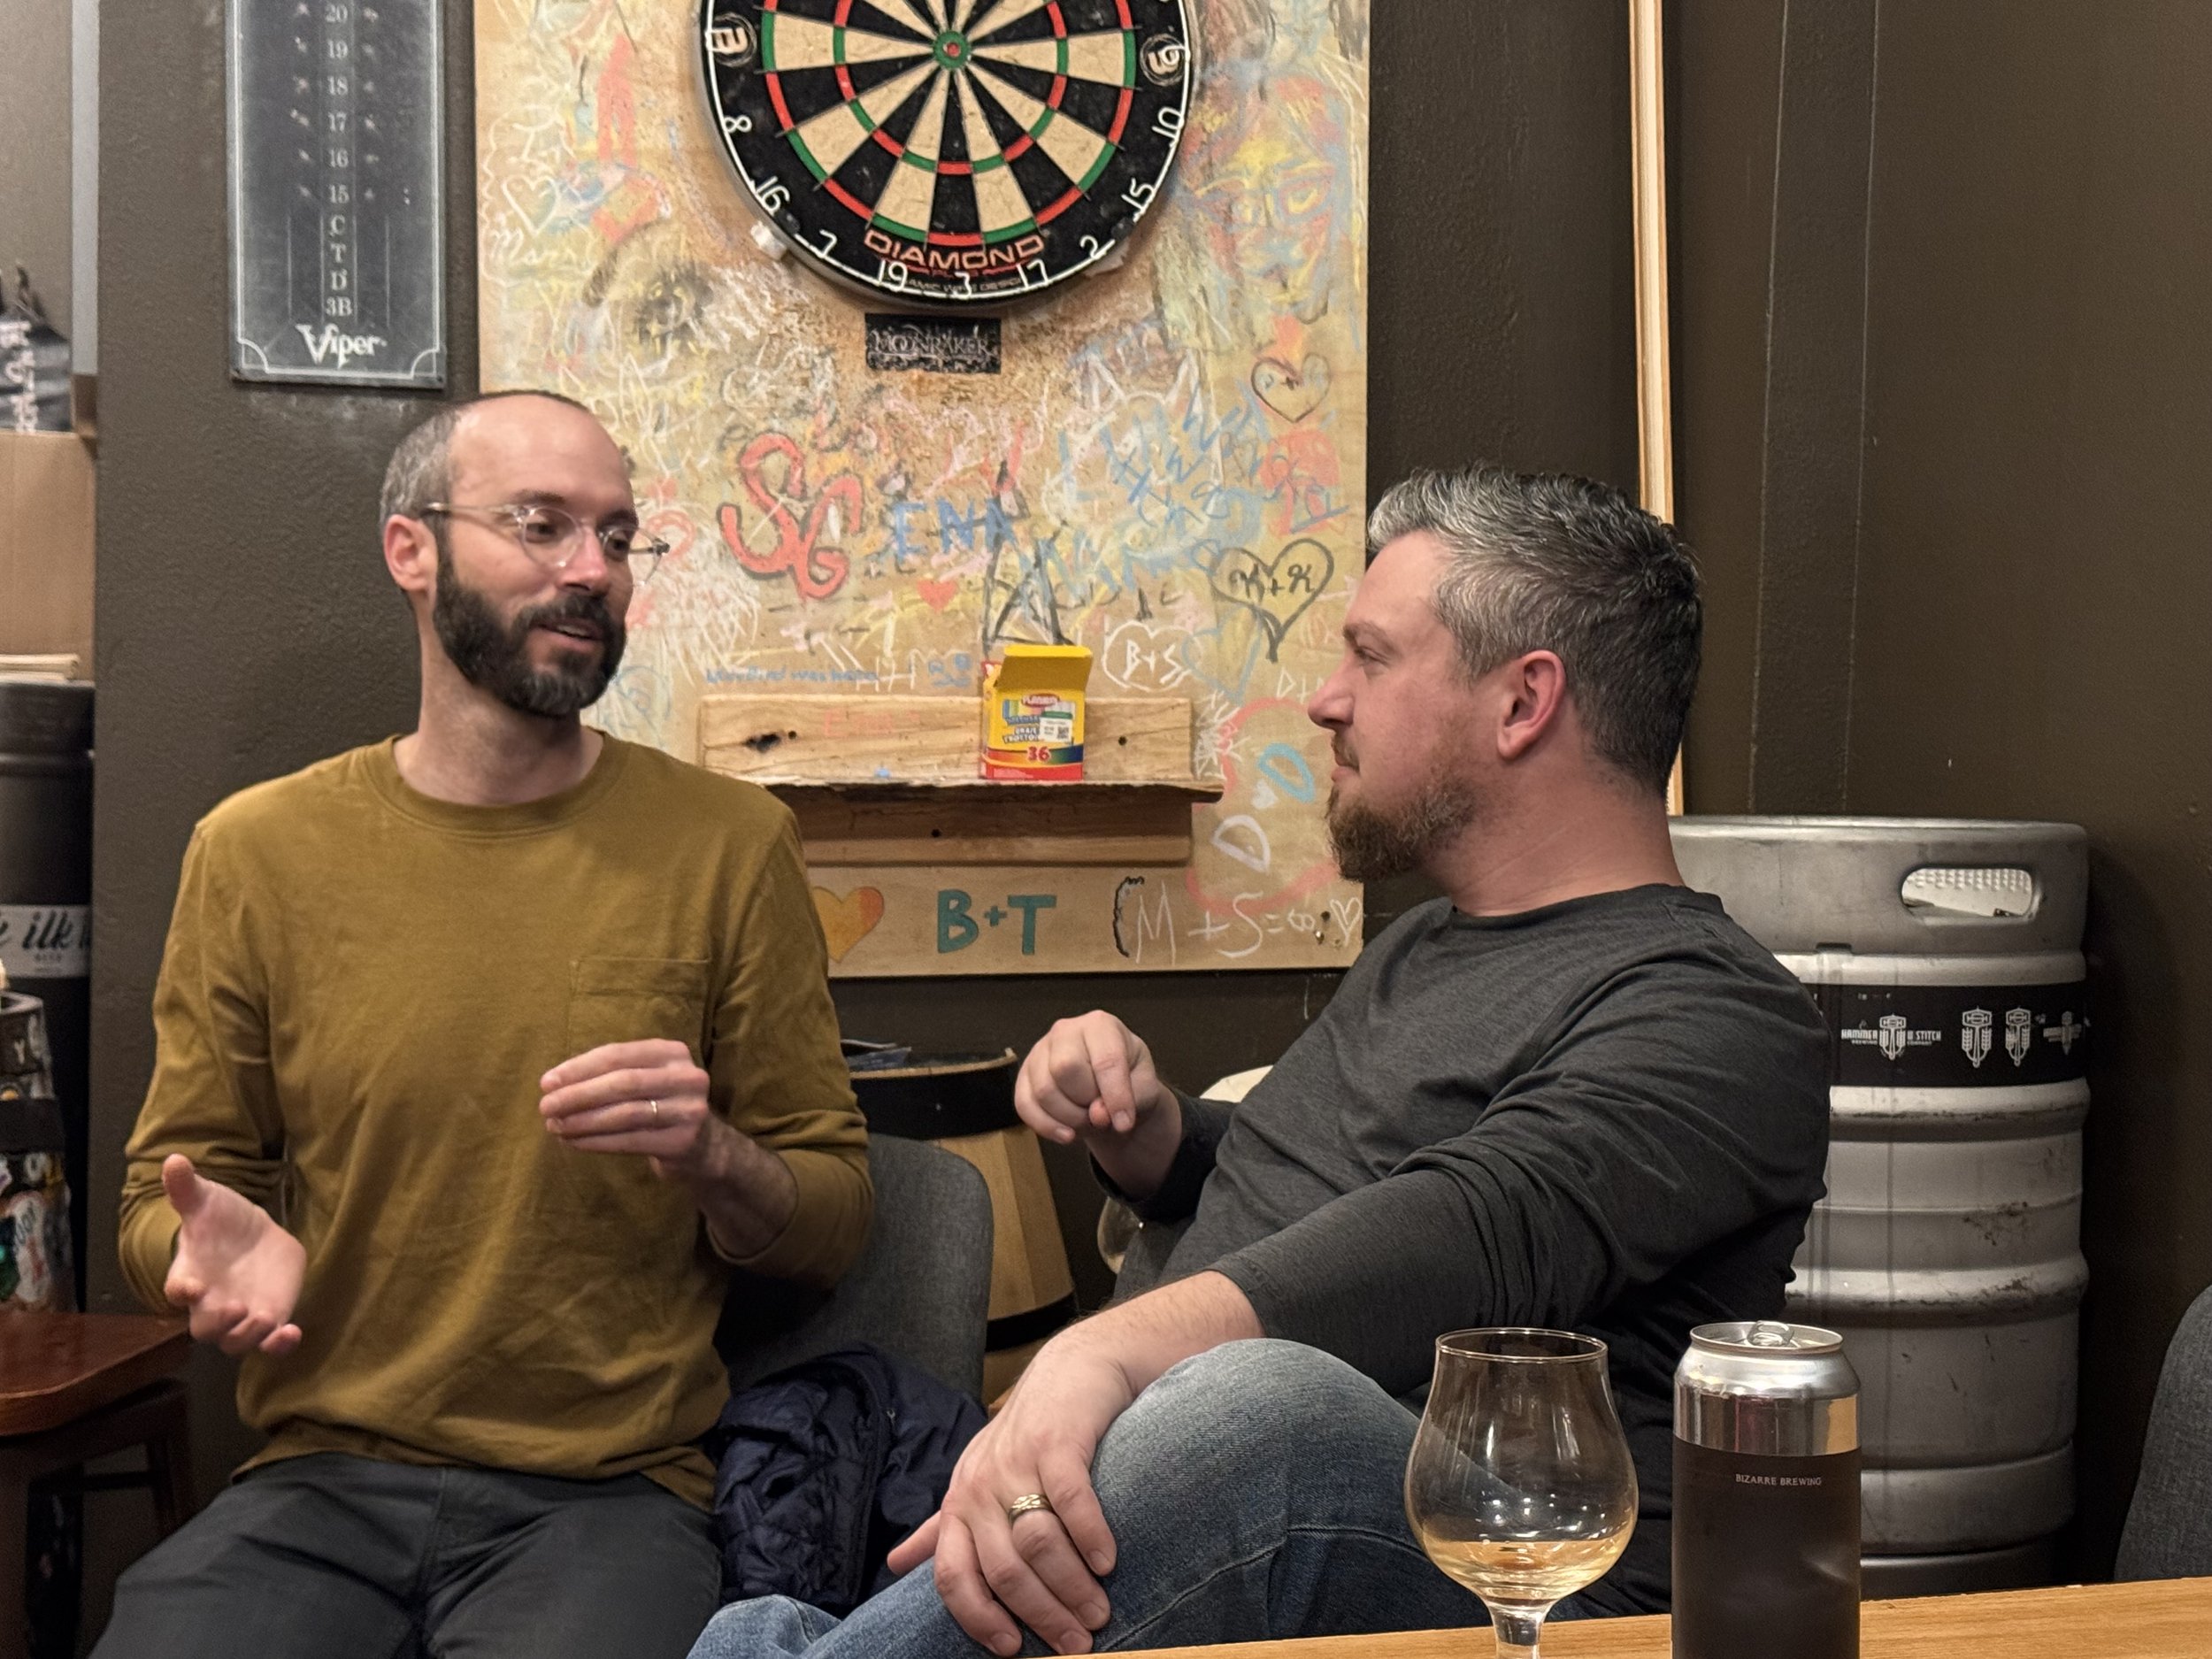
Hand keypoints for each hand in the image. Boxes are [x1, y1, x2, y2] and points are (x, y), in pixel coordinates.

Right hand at [162, 1154, 304, 1355]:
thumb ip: (188, 1188)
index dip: (181, 1292)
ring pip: (237, 1342)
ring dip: (249, 1335)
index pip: (176, 1290)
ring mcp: (241, 1315)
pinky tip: (292, 1333)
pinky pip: (270, 1344)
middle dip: (217, 1324)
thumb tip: (173, 1160)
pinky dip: (279, 1345)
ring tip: (266, 1320)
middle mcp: (210, 1303)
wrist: (256, 1235)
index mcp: (189, 1275)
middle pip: (205, 1329)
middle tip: (233, 1308)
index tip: (189, 1288)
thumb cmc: (222, 1220)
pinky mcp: (270, 1318)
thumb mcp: (207, 1200)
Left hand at [540, 1039, 718, 1179]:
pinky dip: (596, 1141)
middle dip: (578, 1095)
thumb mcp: (644, 1078)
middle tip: (545, 1106)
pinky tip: (574, 1142)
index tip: (546, 1082)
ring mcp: (689, 1110)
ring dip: (583, 1121)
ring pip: (625, 1113)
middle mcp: (687, 1077)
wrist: (702, 1145)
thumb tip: (554, 1084)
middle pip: (622, 1083)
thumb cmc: (658, 1103)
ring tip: (555, 1126)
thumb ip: (609, 1074)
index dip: (579, 1068)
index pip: (619, 1055)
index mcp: (673, 1052)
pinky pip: (630, 1140)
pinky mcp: (682, 1141)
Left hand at [886, 1332, 1134, 1655]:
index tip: (1014, 1649)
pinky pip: (1071, 1501)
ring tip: (1099, 1610)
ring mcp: (1017, 1461)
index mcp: (959, 1504)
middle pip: (1004, 1570)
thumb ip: (941, 1525)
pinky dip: (1090, 1537)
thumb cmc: (1027, 1433)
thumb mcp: (978, 1476)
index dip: (979, 1619)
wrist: (1073, 1369)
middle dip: (1043, 1614)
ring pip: (1038, 1542)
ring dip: (1072, 1585)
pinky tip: (1107, 1561)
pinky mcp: (1056, 1441)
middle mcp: (980, 1485)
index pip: (953, 1577)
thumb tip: (895, 1562)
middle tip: (1078, 1642)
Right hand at [1017, 1011, 1175, 1144]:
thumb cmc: (1130, 1080)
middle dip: (1087, 1102)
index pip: (1105, 1060)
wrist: (1110, 1087)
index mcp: (1101, 1025)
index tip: (1125, 1124)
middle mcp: (1065, 1031)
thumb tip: (1097, 1115)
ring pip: (1044, 1091)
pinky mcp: (1024, 1075)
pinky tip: (1067, 1134)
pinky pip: (1024, 1105)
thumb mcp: (1146, 1087)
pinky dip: (1046, 1127)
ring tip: (1088, 1121)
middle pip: (1065, 1069)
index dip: (1115, 1096)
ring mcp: (1039, 1051)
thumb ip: (1130, 1099)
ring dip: (1070, 1118)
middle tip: (1102, 1114)